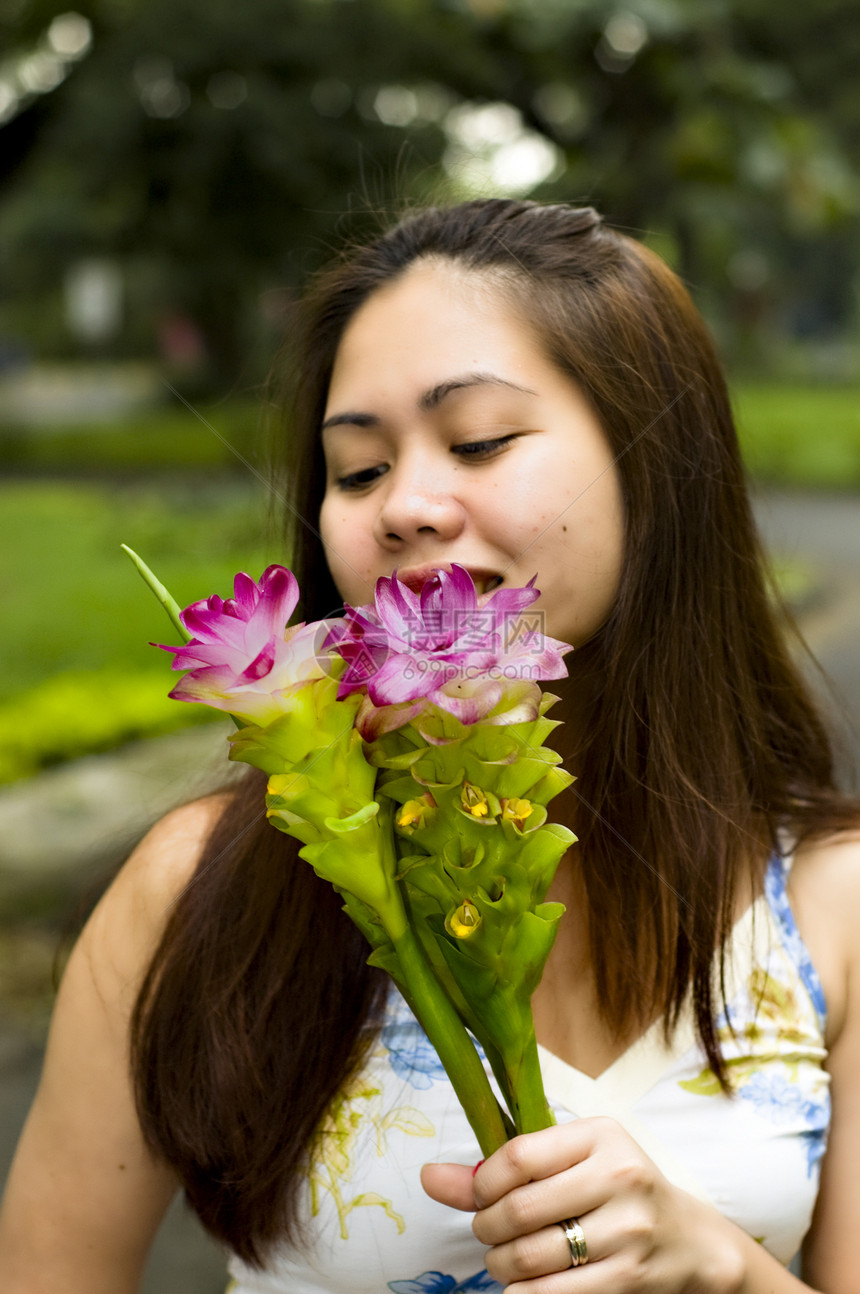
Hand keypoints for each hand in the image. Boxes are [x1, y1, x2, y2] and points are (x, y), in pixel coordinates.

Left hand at [421, 1117, 743, 1291]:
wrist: (691, 1243)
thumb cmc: (616, 1194)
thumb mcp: (569, 1165)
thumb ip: (499, 1171)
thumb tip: (429, 1178)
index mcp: (600, 1135)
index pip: (517, 1155)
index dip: (483, 1184)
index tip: (481, 1197)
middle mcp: (618, 1176)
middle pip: (518, 1210)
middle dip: (487, 1230)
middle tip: (490, 1235)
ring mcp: (628, 1229)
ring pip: (530, 1257)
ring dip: (502, 1267)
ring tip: (506, 1262)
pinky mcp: (630, 1276)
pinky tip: (525, 1286)